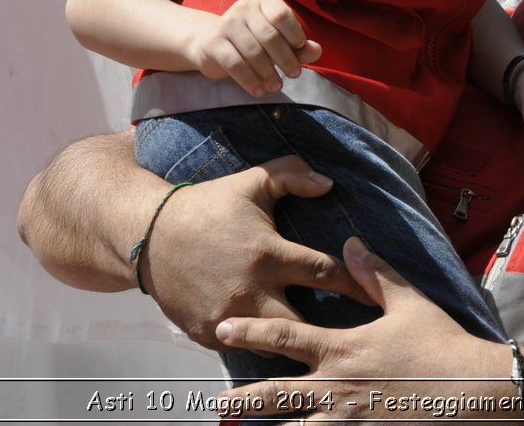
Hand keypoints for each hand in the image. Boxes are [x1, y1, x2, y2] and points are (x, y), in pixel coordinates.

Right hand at [140, 156, 366, 349]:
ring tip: (311, 343)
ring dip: (289, 342)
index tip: (374, 295)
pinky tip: (271, 343)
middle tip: (345, 332)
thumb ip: (292, 175)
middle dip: (323, 329)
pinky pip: (242, 349)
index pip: (324, 272)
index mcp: (267, 253)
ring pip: (272, 345)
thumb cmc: (208, 206)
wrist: (149, 235)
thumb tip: (329, 183)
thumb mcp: (251, 182)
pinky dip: (256, 346)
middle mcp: (250, 290)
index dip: (354, 283)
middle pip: (302, 325)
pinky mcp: (207, 333)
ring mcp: (227, 316)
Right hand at [188, 0, 322, 94]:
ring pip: (253, 52)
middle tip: (294, 74)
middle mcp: (243, 7)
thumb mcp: (278, 40)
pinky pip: (235, 64)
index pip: (282, 15)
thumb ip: (299, 46)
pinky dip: (250, 81)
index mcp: (262, 0)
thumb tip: (317, 51)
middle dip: (286, 59)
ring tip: (277, 86)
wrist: (211, 43)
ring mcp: (226, 23)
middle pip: (270, 36)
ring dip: (269, 74)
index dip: (294, 35)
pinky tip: (259, 91)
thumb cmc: (253, 40)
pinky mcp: (213, 43)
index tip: (300, 51)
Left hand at [214, 238, 502, 418]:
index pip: (285, 337)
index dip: (251, 331)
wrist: (473, 391)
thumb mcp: (409, 302)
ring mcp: (347, 422)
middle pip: (277, 395)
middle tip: (217, 402)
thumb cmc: (441, 345)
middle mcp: (337, 388)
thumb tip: (350, 242)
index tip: (224, 328)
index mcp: (343, 349)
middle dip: (244, 399)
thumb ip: (374, 273)